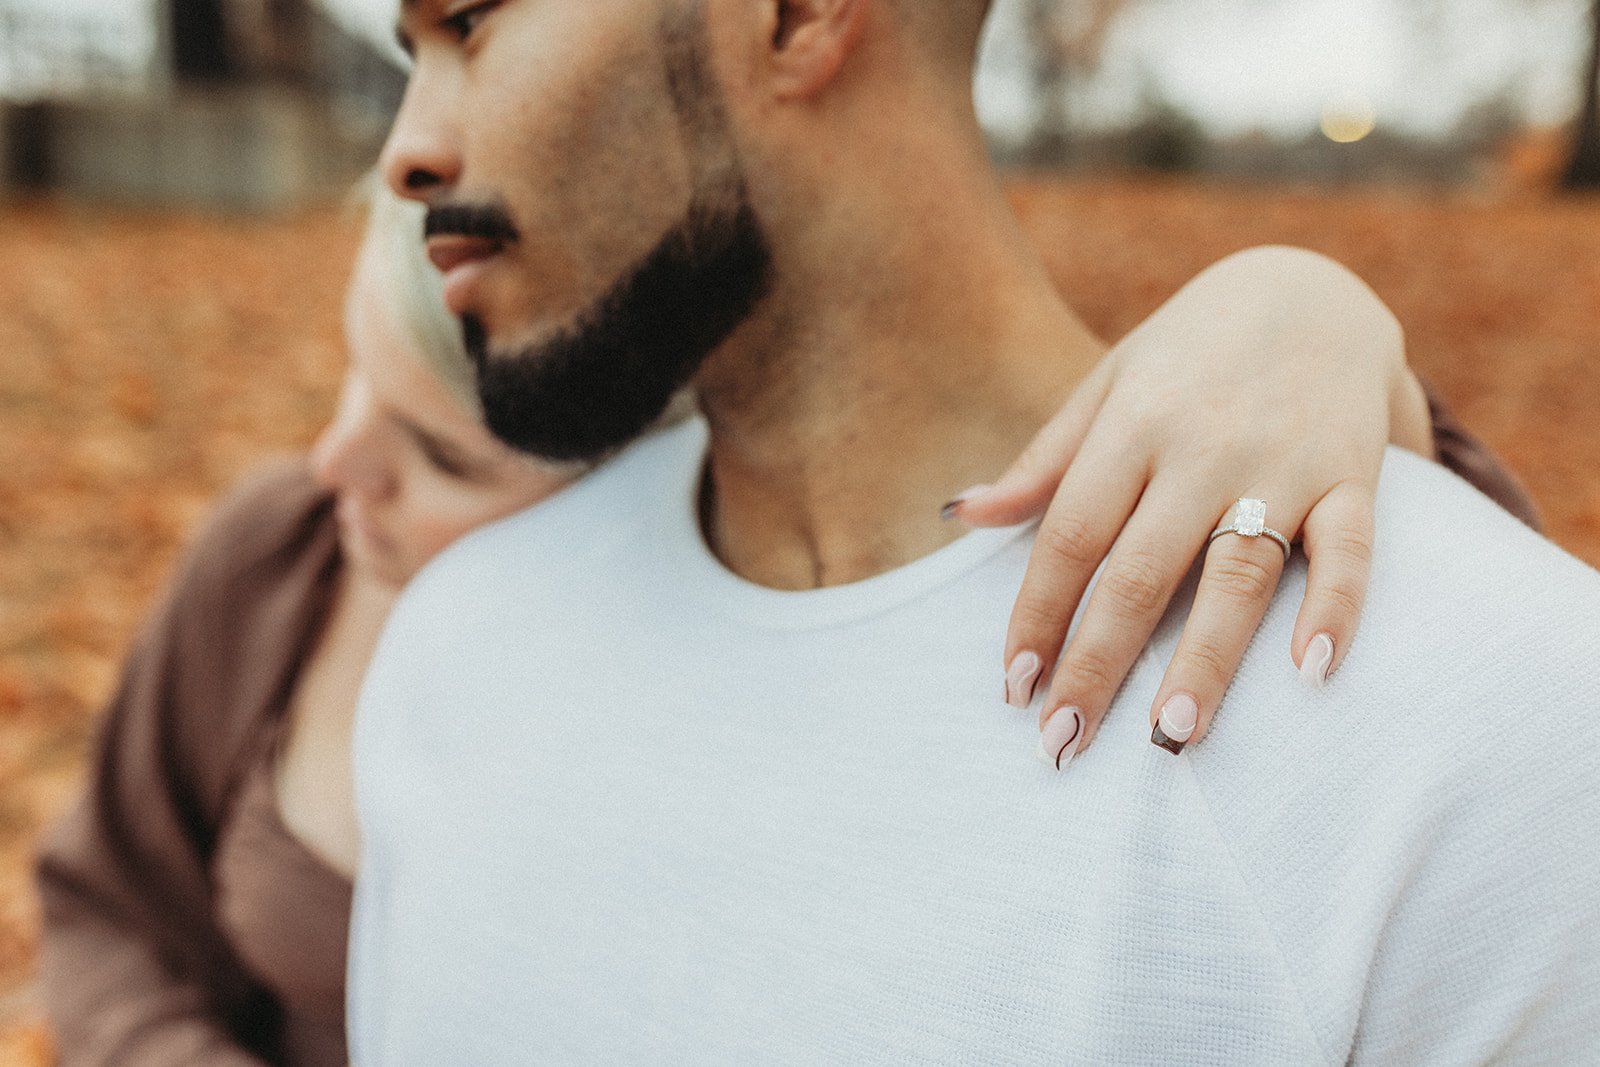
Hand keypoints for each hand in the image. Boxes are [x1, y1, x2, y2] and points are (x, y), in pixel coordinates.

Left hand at [948, 246, 1429, 763]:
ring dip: (1205, 661)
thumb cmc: (1189, 352)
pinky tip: (1311, 674)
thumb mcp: (1107, 385)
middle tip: (1064, 744)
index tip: (1013, 687)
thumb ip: (1044, 460)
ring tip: (1171, 736)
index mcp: (1131, 427)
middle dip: (1097, 662)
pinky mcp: (1354, 476)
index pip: (1070, 536)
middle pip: (1140, 571)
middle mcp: (1203, 448)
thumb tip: (962, 515)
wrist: (1314, 288)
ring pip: (1237, 574)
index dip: (1038, 614)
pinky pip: (1350, 550)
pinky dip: (1336, 608)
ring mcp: (1283, 463)